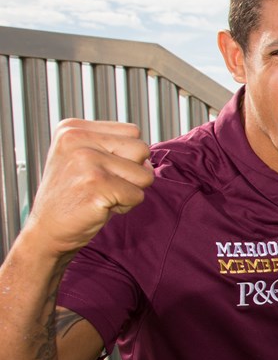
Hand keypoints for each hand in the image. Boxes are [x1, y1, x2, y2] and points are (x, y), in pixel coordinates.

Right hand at [22, 120, 153, 254]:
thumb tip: (149, 160)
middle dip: (132, 173)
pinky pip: (137, 195)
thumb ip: (115, 148)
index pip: (132, 132)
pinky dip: (125, 206)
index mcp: (72, 129)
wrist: (47, 230)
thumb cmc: (71, 197)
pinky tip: (100, 207)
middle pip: (141, 149)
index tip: (100, 170)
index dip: (126, 156)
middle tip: (103, 186)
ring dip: (129, 190)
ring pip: (144, 174)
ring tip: (102, 196)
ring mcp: (86, 161)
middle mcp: (77, 139)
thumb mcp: (86, 159)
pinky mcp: (96, 185)